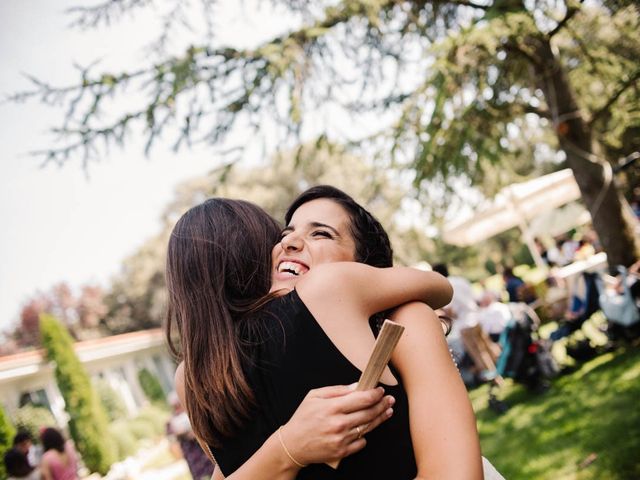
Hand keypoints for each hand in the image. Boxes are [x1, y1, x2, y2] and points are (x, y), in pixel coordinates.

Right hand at [280, 384, 394, 464]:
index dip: (374, 394)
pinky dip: (365, 434)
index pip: (361, 399)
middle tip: (390, 400)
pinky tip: (368, 427)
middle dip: (382, 405)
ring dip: (380, 418)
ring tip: (388, 411)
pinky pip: (361, 442)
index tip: (380, 390)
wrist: (292, 445)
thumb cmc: (303, 418)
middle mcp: (338, 423)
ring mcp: (341, 439)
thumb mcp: (314, 396)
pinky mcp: (342, 451)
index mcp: (332, 407)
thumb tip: (356, 386)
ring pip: (368, 427)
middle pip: (368, 413)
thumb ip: (336, 390)